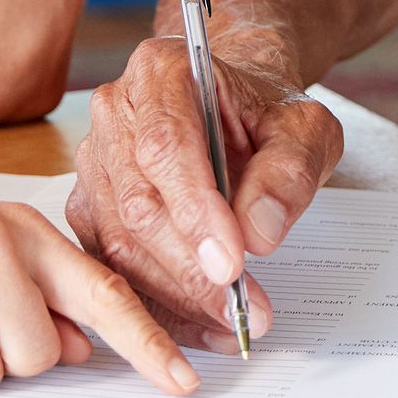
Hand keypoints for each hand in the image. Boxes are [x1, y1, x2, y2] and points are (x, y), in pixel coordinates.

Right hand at [66, 36, 344, 348]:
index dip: (196, 211)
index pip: (167, 145)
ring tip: (232, 323)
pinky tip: (203, 326)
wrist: (238, 110)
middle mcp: (115, 113)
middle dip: (192, 268)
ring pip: (120, 243)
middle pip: (139, 203)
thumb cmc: (267, 113)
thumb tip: (259, 231)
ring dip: (176, 296)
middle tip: (244, 309)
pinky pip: (113, 266)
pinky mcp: (91, 208)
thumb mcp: (305, 128)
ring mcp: (94, 163)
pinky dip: (159, 305)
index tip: (233, 263)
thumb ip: (289, 171)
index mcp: (161, 72)